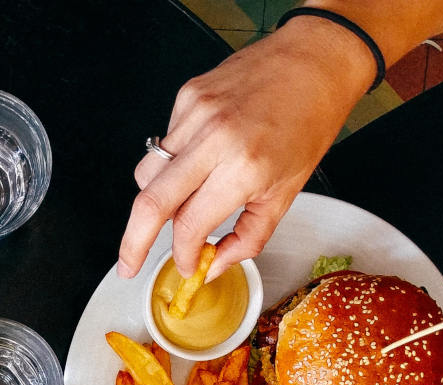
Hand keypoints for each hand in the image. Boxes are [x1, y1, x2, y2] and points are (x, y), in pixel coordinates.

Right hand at [115, 18, 371, 280]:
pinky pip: (163, 143)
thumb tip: (215, 263)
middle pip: (150, 202)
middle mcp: (213, 139)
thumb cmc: (309, 122)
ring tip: (180, 203)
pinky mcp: (187, 96)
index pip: (190, 225)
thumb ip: (249, 236)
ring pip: (148, 173)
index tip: (186, 264)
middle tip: (128, 265)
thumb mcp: (288, 192)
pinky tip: (201, 157)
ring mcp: (195, 113)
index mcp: (244, 168)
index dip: (182, 254)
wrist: (315, 61)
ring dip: (155, 199)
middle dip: (132, 242)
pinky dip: (173, 163)